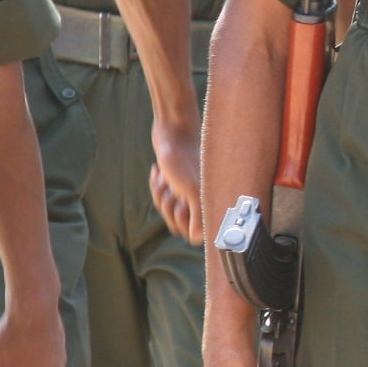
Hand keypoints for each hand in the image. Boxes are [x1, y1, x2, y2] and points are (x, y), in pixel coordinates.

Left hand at [149, 115, 205, 243]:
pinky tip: (159, 172)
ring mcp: (187, 191)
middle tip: (174, 192)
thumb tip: (197, 237)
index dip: (185, 223)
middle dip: (169, 208)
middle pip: (178, 224)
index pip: (195, 235)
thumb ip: (199, 217)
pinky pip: (161, 195)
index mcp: (210, 203)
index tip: (184, 205)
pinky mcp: (176, 182)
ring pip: (168, 210)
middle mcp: (201, 199)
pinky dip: (157, 185)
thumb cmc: (183, 157)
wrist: (173, 129)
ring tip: (165, 179)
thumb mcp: (191, 190)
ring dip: (161, 195)